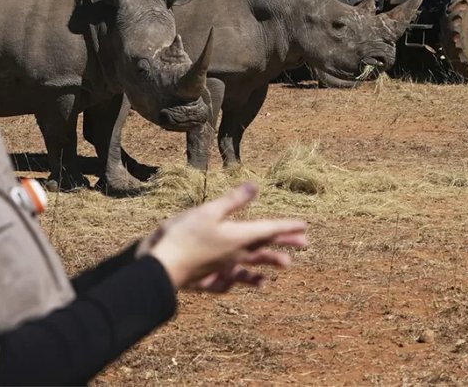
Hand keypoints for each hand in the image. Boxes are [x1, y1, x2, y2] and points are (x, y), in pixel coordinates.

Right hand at [146, 182, 306, 290]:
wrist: (162, 268)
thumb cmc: (183, 236)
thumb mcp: (208, 212)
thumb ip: (233, 201)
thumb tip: (256, 185)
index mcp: (238, 237)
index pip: (268, 231)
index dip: (286, 227)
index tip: (304, 226)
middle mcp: (235, 254)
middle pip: (264, 247)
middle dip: (284, 243)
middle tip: (305, 243)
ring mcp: (223, 268)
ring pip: (252, 264)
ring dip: (269, 262)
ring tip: (285, 265)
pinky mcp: (209, 277)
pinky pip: (230, 280)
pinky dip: (241, 280)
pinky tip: (240, 283)